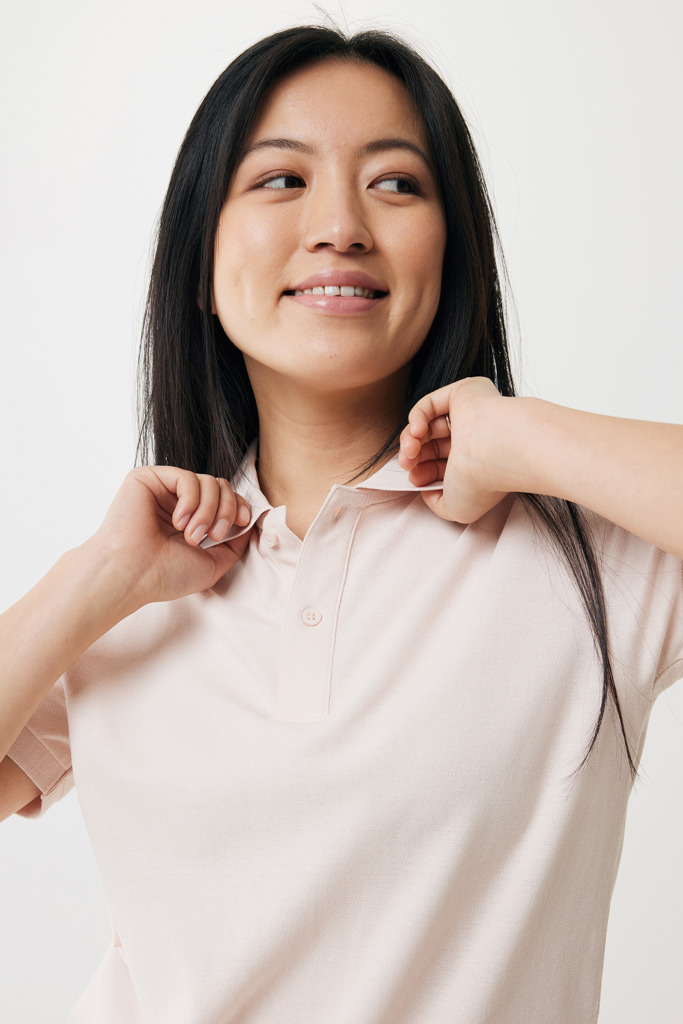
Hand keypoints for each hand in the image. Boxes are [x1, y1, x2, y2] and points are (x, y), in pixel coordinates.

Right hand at [84, 466, 253, 610]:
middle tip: (211, 537)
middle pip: (221, 486)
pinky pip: (187, 477)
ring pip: (208, 481)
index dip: (239, 506)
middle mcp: (177, 502)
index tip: (242, 522)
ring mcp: (163, 489)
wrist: (132, 576)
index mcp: (191, 519)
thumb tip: (251, 521)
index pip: (225, 498)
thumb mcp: (214, 563)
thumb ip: (235, 542)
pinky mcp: (147, 478)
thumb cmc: (165, 575)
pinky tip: (178, 521)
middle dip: (226, 510)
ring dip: (208, 511)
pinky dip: (191, 501)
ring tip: (192, 536)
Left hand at [398, 377, 511, 522]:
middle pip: (431, 444)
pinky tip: (416, 431)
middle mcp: (475, 439)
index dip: (422, 472)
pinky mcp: (464, 393)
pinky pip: (431, 403)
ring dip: (410, 438)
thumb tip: (425, 488)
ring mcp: (470, 415)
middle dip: (413, 455)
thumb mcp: (456, 509)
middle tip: (407, 465)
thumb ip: (437, 502)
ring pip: (428, 424)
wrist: (496, 452)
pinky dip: (416, 417)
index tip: (415, 480)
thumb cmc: (482, 481)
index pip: (441, 464)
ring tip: (409, 451)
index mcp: (477, 463)